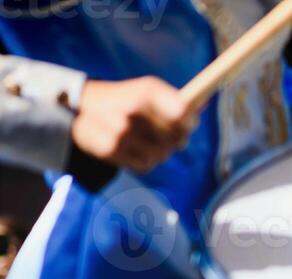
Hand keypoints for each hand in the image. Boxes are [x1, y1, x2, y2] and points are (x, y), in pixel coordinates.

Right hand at [71, 77, 194, 171]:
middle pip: (178, 139)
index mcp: (146, 91)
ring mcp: (120, 130)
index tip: (186, 125)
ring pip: (163, 155)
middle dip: (177, 140)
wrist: (77, 107)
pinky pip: (145, 165)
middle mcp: (133, 108)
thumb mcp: (147, 90)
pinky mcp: (109, 148)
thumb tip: (203, 104)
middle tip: (170, 136)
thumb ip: (176, 100)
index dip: (189, 123)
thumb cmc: (124, 99)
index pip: (183, 114)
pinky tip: (134, 149)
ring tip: (148, 141)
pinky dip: (144, 160)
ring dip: (161, 152)